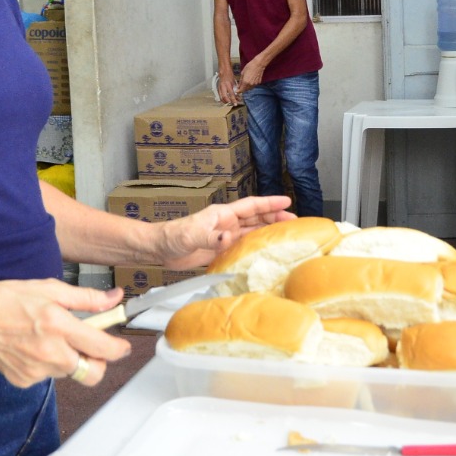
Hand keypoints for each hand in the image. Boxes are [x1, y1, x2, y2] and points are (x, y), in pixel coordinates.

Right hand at [0, 280, 131, 388]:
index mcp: (59, 327)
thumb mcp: (51, 289)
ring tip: (53, 338)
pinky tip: (35, 347)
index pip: (103, 348)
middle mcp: (50, 353)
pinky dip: (49, 364)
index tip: (122, 345)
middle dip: (99, 362)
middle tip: (91, 345)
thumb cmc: (8, 299)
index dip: (119, 348)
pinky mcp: (24, 380)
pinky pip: (48, 376)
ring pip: (70, 373)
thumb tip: (115, 298)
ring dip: (71, 359)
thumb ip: (87, 298)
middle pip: (92, 373)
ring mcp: (36, 371)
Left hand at [151, 195, 295, 268]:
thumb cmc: (173, 236)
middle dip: (275, 218)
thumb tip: (228, 239)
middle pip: (257, 218)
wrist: (160, 249)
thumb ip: (211, 237)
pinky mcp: (221, 251)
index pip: (252, 206)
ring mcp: (225, 237)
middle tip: (295, 222)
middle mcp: (227, 224)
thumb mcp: (192, 234)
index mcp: (223, 214)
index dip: (270, 203)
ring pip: (252, 232)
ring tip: (286, 236)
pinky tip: (265, 254)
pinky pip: (243, 248)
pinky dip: (255, 249)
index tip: (287, 201)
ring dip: (268, 233)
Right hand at [216, 72, 239, 104]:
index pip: (231, 94)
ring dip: (225, 101)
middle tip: (232, 104)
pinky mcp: (218, 89)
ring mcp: (219, 88)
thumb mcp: (234, 82)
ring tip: (229, 103)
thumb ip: (235, 89)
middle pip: (224, 97)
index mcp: (227, 85)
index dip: (233, 99)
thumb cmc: (230, 76)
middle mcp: (223, 87)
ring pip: (221, 97)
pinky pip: (219, 96)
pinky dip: (222, 99)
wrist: (224, 72)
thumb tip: (238, 96)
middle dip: (228, 102)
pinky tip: (225, 101)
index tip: (235, 103)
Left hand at [237, 59, 265, 93]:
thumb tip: (239, 85)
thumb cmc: (250, 66)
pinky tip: (250, 80)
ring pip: (250, 88)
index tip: (237, 91)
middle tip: (240, 86)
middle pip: (245, 90)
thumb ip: (240, 80)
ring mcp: (255, 84)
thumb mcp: (242, 73)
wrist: (258, 64)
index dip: (238, 91)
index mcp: (245, 82)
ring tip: (245, 83)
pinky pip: (253, 85)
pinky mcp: (259, 82)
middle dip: (242, 89)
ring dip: (247, 87)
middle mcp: (250, 84)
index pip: (241, 90)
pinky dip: (251, 84)